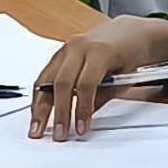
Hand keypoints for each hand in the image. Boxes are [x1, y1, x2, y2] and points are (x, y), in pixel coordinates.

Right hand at [27, 15, 167, 141]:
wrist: (128, 33)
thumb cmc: (130, 54)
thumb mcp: (125, 76)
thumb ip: (104, 95)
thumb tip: (86, 118)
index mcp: (100, 51)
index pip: (86, 84)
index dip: (82, 109)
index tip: (81, 129)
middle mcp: (79, 47)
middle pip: (62, 82)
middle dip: (59, 111)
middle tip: (58, 134)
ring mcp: (66, 49)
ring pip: (47, 79)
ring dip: (40, 106)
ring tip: (36, 129)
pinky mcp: (59, 54)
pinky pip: (45, 76)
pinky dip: (40, 96)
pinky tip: (37, 112)